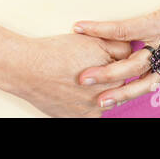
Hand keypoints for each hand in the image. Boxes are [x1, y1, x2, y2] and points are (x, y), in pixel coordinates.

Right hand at [5, 33, 134, 116]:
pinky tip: (76, 92)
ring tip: (80, 79)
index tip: (107, 58)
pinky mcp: (79, 118)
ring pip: (106, 100)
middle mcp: (107, 95)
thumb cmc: (58, 52)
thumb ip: (118, 45)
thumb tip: (131, 48)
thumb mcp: (93, 40)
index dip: (117, 60)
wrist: (28, 69)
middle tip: (91, 66)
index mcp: (114, 74)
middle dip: (110, 77)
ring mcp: (92, 109)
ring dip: (101, 91)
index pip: (128, 68)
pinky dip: (87, 104)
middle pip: (119, 86)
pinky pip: (92, 112)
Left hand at [72, 0, 159, 109]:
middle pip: (135, 64)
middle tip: (83, 77)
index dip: (101, 29)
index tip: (78, 27)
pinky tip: (118, 97)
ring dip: (121, 92)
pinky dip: (135, 90)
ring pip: (145, 80)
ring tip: (100, 100)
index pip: (126, 29)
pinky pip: (152, 81)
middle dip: (107, 73)